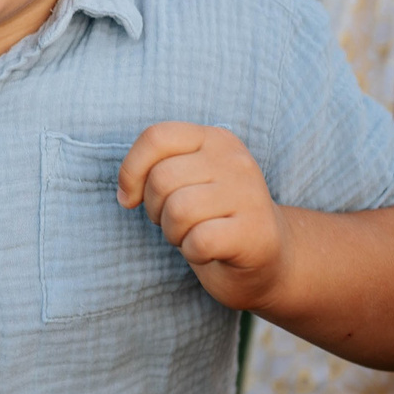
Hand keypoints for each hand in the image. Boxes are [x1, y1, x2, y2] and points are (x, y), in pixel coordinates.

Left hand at [118, 122, 288, 310]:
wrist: (268, 257)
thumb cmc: (212, 218)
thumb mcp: (185, 181)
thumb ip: (156, 170)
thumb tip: (126, 194)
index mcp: (214, 139)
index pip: (156, 136)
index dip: (131, 170)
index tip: (131, 198)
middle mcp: (235, 160)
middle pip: (161, 179)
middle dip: (154, 209)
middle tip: (176, 222)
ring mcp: (249, 194)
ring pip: (178, 210)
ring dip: (174, 233)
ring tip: (193, 234)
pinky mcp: (255, 232)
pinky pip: (198, 241)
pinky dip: (193, 253)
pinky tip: (209, 251)